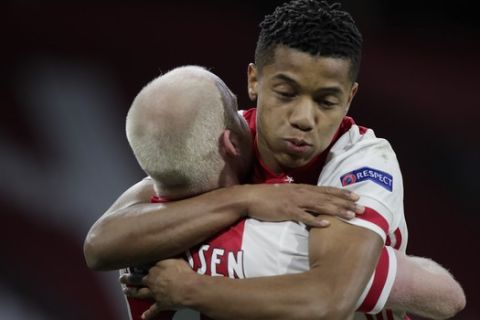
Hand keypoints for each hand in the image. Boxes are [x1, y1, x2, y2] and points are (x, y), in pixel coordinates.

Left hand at [121, 259, 194, 318]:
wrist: (188, 288)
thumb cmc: (184, 272)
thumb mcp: (177, 259)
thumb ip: (170, 257)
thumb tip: (167, 251)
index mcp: (156, 268)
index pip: (143, 264)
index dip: (136, 263)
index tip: (131, 262)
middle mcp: (152, 279)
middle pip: (137, 278)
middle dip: (128, 278)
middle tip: (122, 278)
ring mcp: (154, 292)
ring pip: (140, 292)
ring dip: (132, 292)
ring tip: (126, 292)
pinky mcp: (160, 303)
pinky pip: (153, 310)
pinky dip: (148, 314)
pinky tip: (143, 317)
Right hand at [244, 184, 363, 226]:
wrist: (250, 197)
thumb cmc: (268, 197)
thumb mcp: (287, 193)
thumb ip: (300, 196)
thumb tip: (310, 201)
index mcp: (302, 188)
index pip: (326, 190)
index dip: (342, 193)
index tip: (356, 196)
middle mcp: (302, 193)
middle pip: (328, 198)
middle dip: (346, 203)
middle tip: (363, 208)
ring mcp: (295, 201)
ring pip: (321, 206)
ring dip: (337, 211)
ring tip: (351, 216)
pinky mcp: (287, 211)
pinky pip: (304, 216)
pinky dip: (316, 220)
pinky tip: (327, 224)